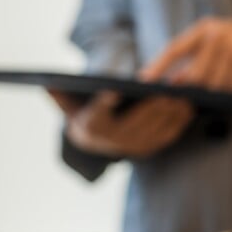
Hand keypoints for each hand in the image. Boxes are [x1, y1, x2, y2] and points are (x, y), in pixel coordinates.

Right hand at [48, 89, 192, 157]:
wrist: (93, 141)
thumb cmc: (83, 113)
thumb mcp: (70, 104)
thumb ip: (61, 94)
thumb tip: (45, 81)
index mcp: (90, 128)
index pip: (96, 115)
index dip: (104, 103)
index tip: (113, 91)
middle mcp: (110, 142)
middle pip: (133, 123)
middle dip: (150, 107)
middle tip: (165, 91)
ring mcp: (131, 148)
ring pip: (153, 130)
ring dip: (168, 115)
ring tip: (181, 96)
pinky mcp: (148, 150)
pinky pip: (165, 137)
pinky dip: (178, 123)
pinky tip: (186, 108)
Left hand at [139, 17, 231, 91]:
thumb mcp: (213, 44)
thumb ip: (192, 60)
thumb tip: (172, 83)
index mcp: (203, 29)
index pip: (174, 49)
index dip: (157, 66)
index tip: (143, 81)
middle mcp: (217, 34)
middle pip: (195, 76)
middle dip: (197, 88)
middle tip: (199, 91)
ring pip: (215, 85)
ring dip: (219, 88)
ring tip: (228, 77)